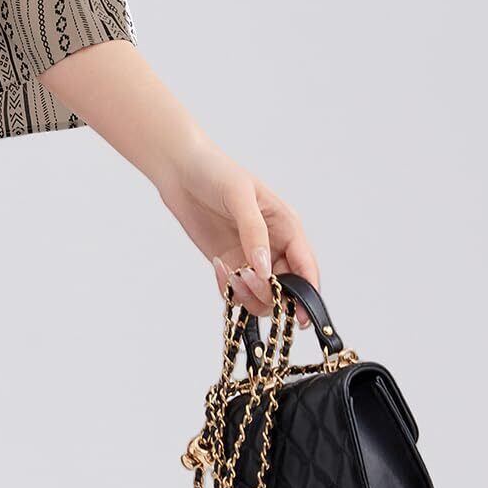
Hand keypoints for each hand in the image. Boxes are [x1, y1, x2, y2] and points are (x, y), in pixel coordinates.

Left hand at [156, 139, 320, 320]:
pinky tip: (217, 266)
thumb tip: (265, 269)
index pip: (306, 267)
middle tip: (246, 280)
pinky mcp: (229, 262)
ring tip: (230, 274)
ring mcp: (250, 257)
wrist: (180, 170)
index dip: (307, 294)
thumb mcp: (239, 196)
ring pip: (262, 295)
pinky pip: (236, 291)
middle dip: (270, 294)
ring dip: (248, 294)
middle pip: (286, 288)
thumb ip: (254, 232)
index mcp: (287, 227)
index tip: (300, 317)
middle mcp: (274, 246)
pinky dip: (228, 288)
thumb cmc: (215, 172)